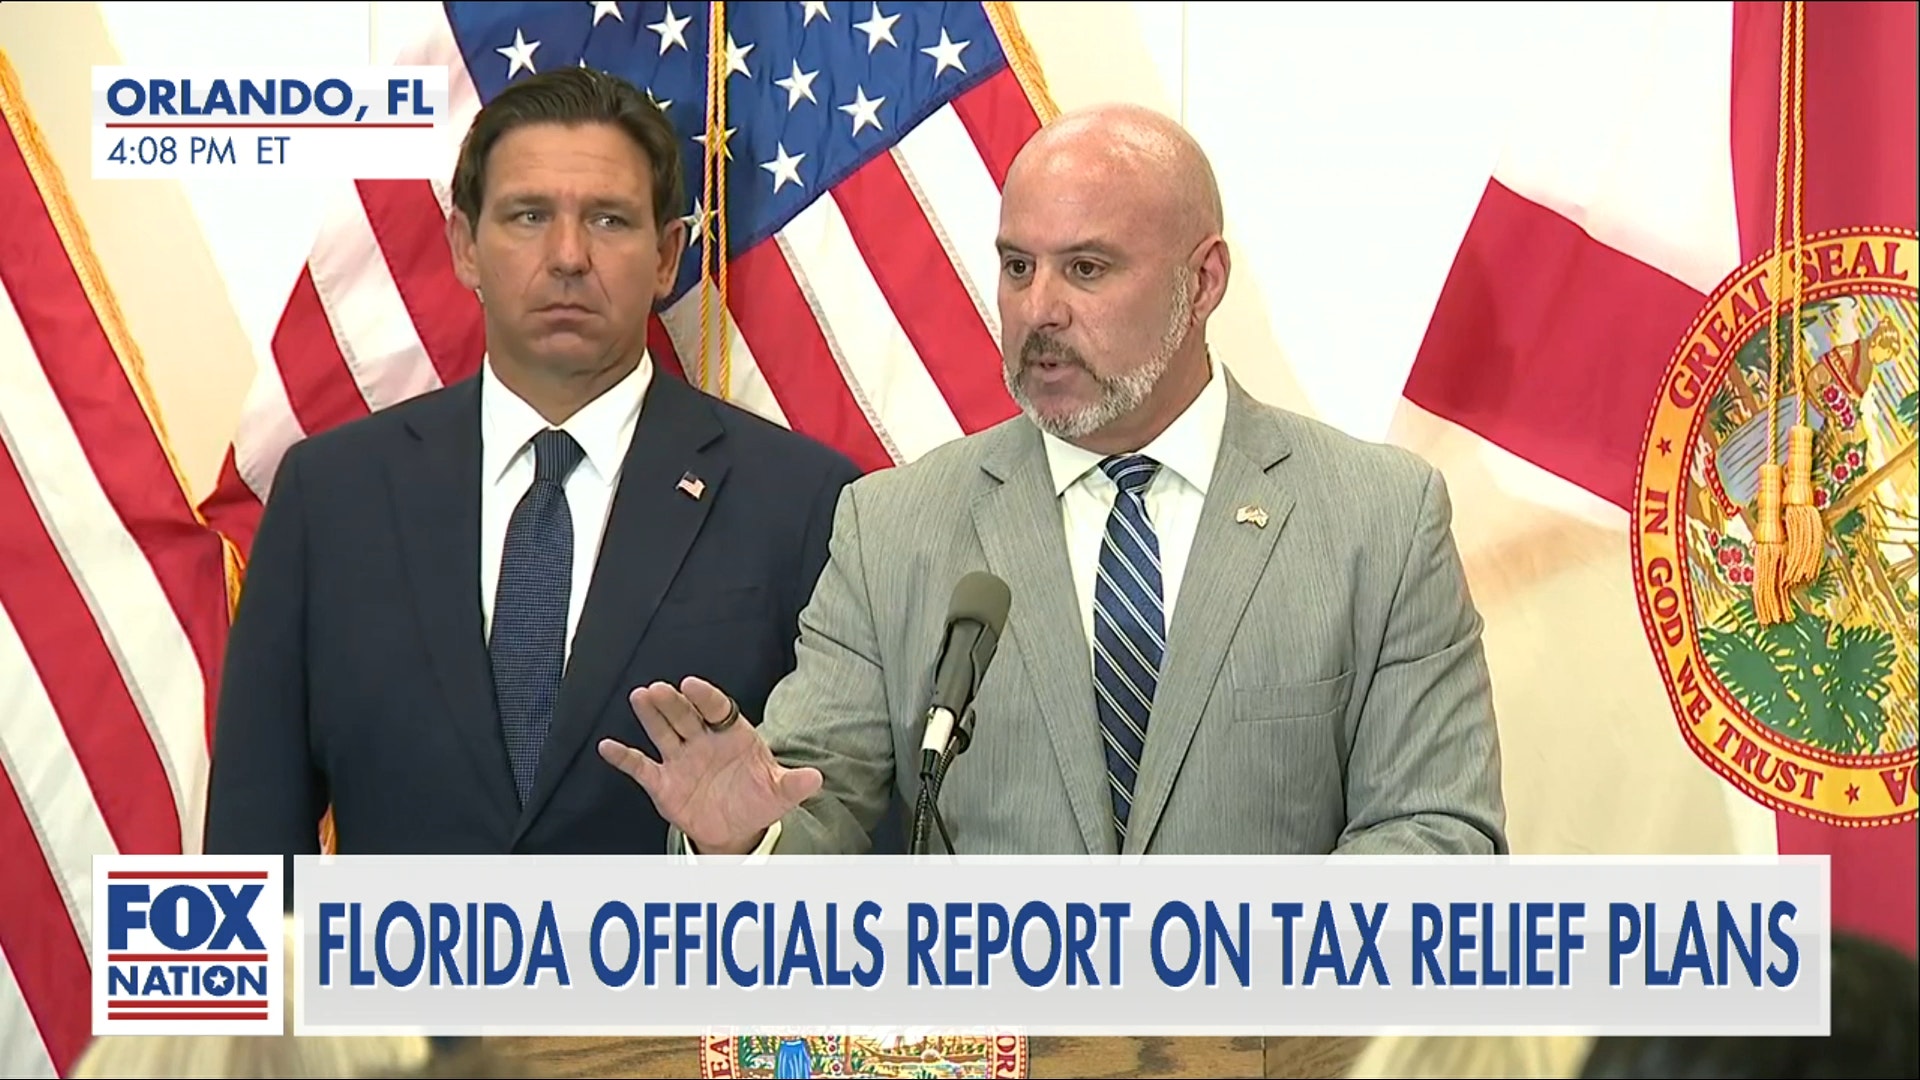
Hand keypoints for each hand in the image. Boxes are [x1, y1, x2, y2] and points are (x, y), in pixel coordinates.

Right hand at [597, 676, 821, 854]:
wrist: (737, 828)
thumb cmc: (758, 799)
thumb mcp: (779, 792)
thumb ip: (793, 784)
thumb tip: (816, 778)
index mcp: (732, 734)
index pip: (718, 709)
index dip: (705, 697)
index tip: (692, 685)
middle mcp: (703, 741)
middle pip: (686, 715)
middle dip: (673, 702)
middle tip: (660, 688)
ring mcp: (681, 759)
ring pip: (663, 731)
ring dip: (651, 716)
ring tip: (639, 697)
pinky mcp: (663, 782)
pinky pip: (641, 767)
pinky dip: (624, 758)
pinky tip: (609, 746)